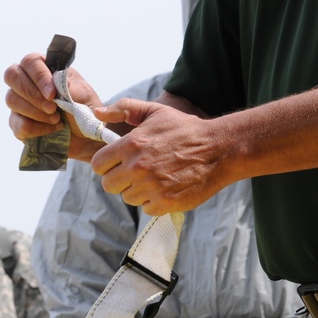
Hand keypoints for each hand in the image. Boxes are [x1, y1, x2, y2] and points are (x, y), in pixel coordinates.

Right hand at [4, 54, 104, 159]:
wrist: (85, 135)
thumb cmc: (84, 109)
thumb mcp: (83, 95)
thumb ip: (70, 87)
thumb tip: (57, 82)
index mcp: (44, 68)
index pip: (30, 61)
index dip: (39, 77)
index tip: (52, 94)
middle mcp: (27, 82)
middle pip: (12, 76)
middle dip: (32, 94)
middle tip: (52, 108)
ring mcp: (19, 103)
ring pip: (11, 100)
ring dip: (35, 112)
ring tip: (56, 119)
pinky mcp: (18, 124)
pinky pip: (17, 124)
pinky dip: (36, 129)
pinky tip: (52, 130)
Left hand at [91, 98, 233, 214]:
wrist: (219, 149)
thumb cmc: (185, 129)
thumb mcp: (156, 111)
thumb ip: (125, 108)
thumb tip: (98, 112)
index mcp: (131, 145)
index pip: (99, 165)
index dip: (106, 164)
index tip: (117, 163)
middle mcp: (137, 167)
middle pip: (109, 185)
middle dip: (119, 179)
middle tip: (136, 172)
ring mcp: (151, 187)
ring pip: (127, 198)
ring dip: (138, 191)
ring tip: (155, 178)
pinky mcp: (164, 202)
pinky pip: (146, 208)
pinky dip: (154, 202)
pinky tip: (166, 188)